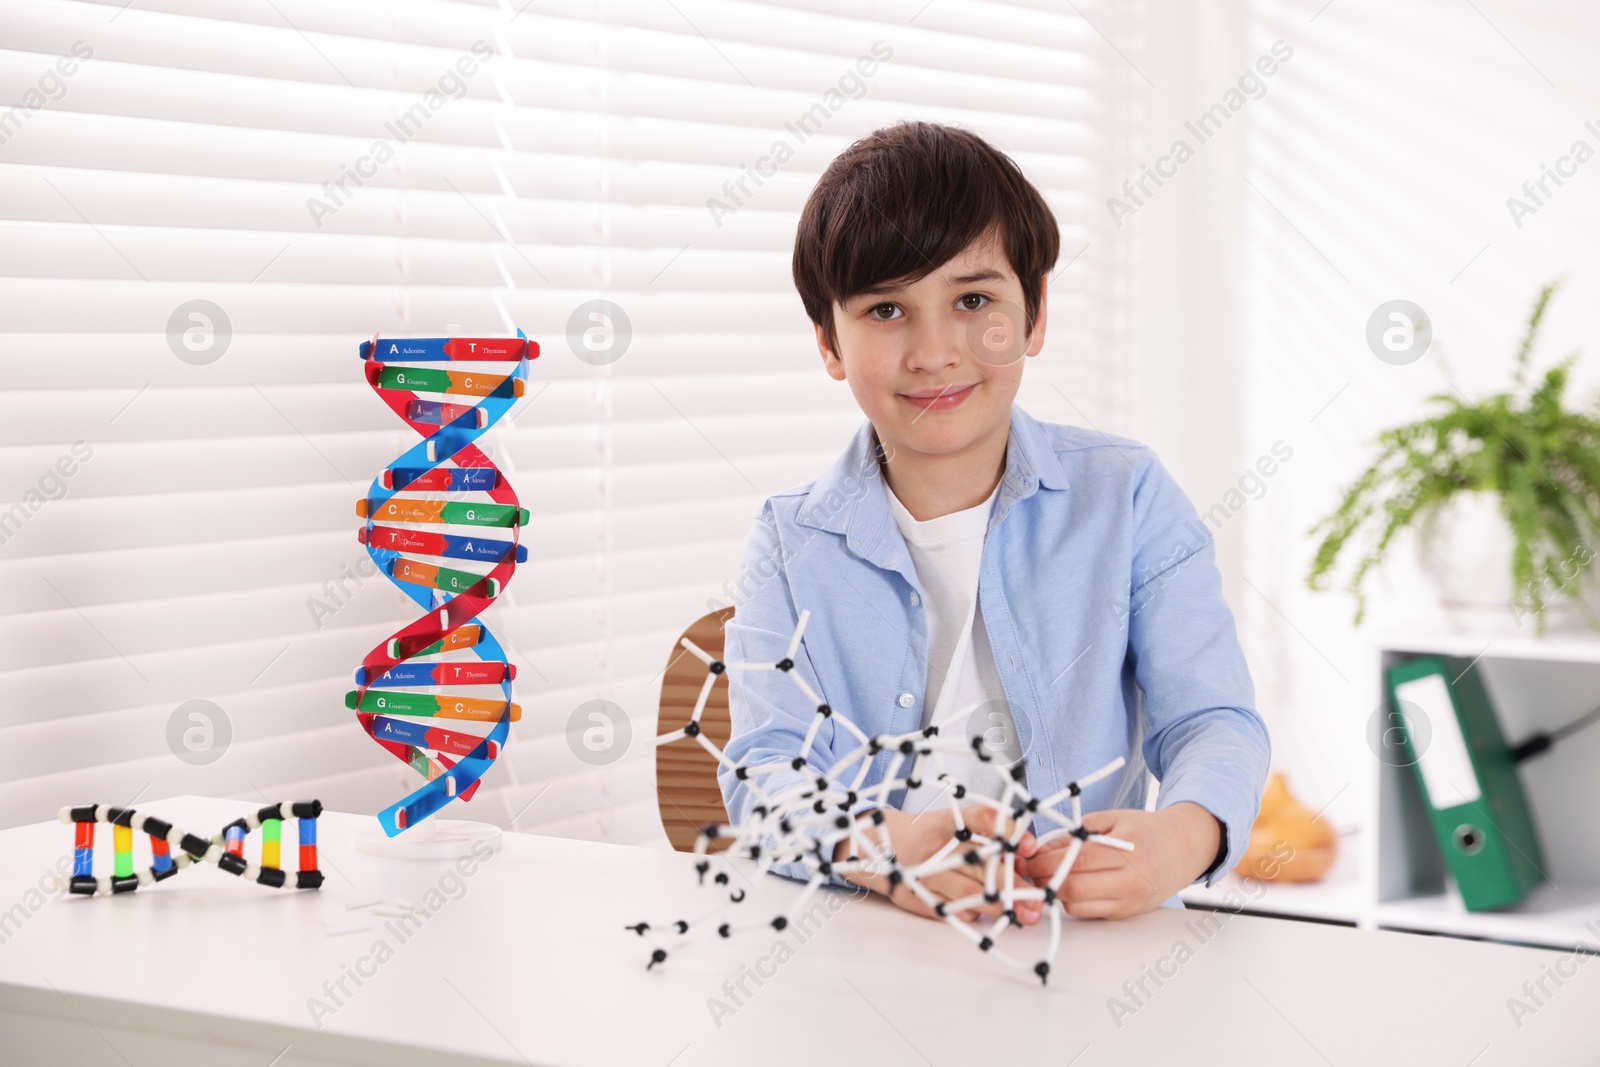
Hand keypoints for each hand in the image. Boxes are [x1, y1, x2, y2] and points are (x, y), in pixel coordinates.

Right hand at [834, 804, 1044, 924]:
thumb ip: (984, 838)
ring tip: (1025, 915)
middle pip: (981, 865)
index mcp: (946, 822)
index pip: (979, 819)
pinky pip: (951, 911)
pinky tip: (984, 915)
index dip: (1006, 831)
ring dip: (1000, 906)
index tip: (1029, 846)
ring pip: (969, 893)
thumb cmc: (926, 835)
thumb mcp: (950, 825)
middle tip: (1039, 899)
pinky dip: (972, 914)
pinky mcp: (915, 897)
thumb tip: (1027, 859)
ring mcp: (923, 874)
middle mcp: (934, 847)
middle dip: (1014, 884)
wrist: (875, 846)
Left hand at [1016, 802, 1221, 919]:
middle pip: (1074, 888)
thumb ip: (1076, 833)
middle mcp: (1132, 879)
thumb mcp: (1111, 819)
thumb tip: (1041, 849)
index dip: (1044, 862)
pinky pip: (1090, 913)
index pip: (1075, 862)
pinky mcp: (1128, 914)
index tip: (1026, 858)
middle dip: (1043, 881)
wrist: (1184, 848)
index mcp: (1127, 850)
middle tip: (1028, 871)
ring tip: (1046, 878)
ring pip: (1078, 906)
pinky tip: (1068, 887)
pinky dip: (1072, 902)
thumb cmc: (1145, 830)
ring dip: (1055, 894)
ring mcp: (1131, 901)